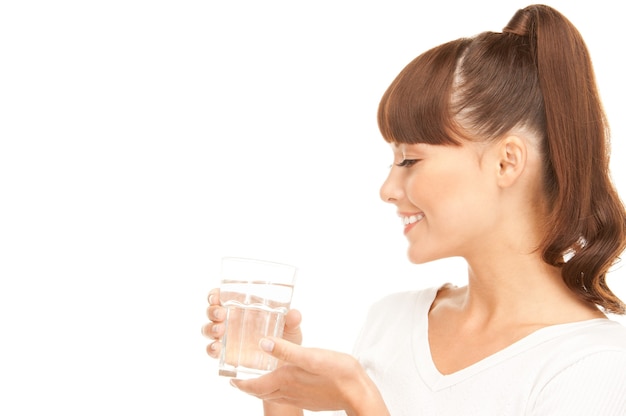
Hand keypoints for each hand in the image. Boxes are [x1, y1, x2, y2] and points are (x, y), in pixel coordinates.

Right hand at [201, 289, 303, 358]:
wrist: (286, 364)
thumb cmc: (286, 338)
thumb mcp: (291, 328)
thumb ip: (292, 320)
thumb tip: (294, 314)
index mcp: (243, 307)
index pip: (222, 296)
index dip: (214, 295)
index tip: (216, 296)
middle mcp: (231, 320)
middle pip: (212, 311)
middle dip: (212, 311)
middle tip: (221, 314)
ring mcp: (227, 337)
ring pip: (208, 329)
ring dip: (210, 328)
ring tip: (220, 331)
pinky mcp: (227, 354)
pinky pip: (212, 350)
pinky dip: (211, 349)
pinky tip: (217, 348)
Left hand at [231, 338, 389, 415]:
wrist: (358, 393)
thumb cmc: (337, 372)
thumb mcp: (311, 356)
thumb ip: (286, 350)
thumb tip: (262, 343)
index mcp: (286, 380)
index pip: (255, 386)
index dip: (241, 384)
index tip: (230, 380)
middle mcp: (289, 392)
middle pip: (262, 393)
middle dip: (249, 387)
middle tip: (240, 381)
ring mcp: (300, 398)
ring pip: (274, 397)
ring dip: (262, 390)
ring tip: (258, 381)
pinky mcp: (310, 400)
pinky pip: (287, 398)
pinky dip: (277, 391)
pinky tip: (285, 383)